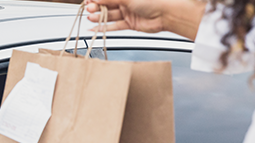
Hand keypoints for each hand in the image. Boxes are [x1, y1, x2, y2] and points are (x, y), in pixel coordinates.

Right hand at [85, 0, 204, 39]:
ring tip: (90, 18)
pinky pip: (115, 26)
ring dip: (99, 17)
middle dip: (97, 7)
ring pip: (110, 15)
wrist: (166, 14)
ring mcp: (128, 13)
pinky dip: (105, 28)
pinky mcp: (130, 24)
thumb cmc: (152, 1)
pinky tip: (95, 28)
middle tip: (89, 10)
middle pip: (107, 5)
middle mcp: (126, 2)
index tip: (87, 1)